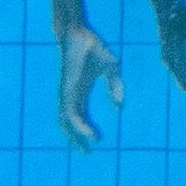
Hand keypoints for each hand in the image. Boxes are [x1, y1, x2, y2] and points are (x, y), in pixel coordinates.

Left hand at [58, 27, 120, 144]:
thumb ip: (115, 86)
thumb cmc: (92, 47)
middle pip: (69, 123)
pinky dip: (78, 125)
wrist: (78, 33)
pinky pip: (70, 112)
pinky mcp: (66, 89)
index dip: (87, 129)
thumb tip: (119, 106)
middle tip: (86, 152)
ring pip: (65, 121)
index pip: (80, 116)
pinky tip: (87, 132)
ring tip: (86, 148)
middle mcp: (70, 95)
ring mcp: (67, 93)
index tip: (98, 139)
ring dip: (75, 136)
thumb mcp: (110, 68)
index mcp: (79, 92)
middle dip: (76, 139)